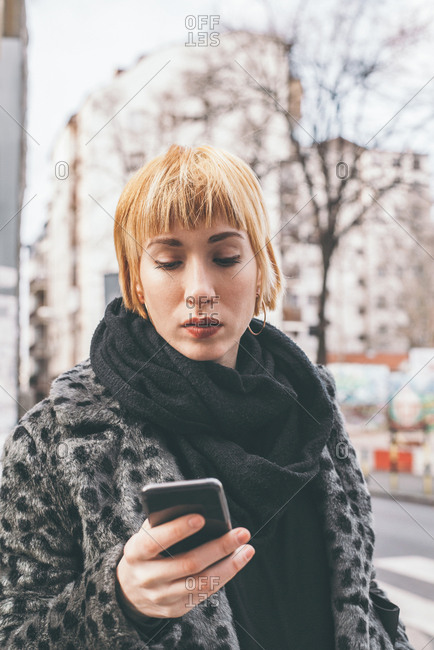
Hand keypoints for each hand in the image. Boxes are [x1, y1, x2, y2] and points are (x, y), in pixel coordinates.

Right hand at [116, 513, 254, 618]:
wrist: (129, 591)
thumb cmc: (146, 550)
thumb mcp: (145, 534)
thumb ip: (164, 521)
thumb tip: (196, 507)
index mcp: (135, 553)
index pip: (155, 541)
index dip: (177, 529)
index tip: (201, 517)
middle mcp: (147, 578)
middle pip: (188, 564)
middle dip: (219, 547)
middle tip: (242, 533)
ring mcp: (161, 597)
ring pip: (201, 582)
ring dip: (229, 565)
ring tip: (247, 549)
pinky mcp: (175, 610)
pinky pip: (204, 593)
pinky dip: (224, 576)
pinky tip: (237, 562)